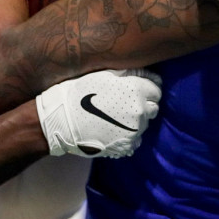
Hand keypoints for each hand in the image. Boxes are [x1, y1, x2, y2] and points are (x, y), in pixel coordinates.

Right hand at [35, 69, 160, 157]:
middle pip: (153, 107)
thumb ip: (131, 73)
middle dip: (144, 104)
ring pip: (145, 123)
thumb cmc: (81, 91)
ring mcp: (135, 130)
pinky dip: (129, 135)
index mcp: (137, 90)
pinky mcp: (127, 145)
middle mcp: (140, 110)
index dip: (147, 88)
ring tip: (115, 116)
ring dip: (136, 120)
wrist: (62, 119)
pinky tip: (114, 129)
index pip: (157, 89)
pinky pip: (136, 139)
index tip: (137, 89)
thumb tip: (149, 74)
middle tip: (125, 103)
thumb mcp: (106, 74)